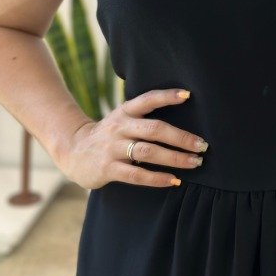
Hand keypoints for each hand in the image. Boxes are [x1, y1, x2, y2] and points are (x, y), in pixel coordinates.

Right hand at [57, 88, 208, 189]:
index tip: (188, 95)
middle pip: (154, 129)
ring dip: (175, 158)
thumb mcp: (123, 118)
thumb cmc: (110, 134)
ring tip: (195, 163)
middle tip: (202, 145)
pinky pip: (136, 175)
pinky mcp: (108, 168)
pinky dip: (157, 178)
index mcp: (125, 111)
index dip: (167, 96)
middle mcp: (120, 126)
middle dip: (181, 137)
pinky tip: (174, 180)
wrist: (73, 151)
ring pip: (148, 152)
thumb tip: (183, 111)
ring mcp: (113, 148)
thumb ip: (145, 116)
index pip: (148, 99)